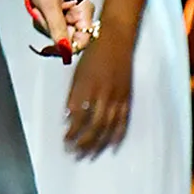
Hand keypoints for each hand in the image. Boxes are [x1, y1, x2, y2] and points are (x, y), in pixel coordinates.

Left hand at [19, 0, 96, 62]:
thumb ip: (57, 29)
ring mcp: (69, 14)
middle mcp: (80, 14)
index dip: (68, 48)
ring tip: (38, 10)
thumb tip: (65, 51)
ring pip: (58, 34)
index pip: (82, 40)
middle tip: (40, 18)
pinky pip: (51, 26)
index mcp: (84, 10)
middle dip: (52, 33)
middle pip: (68, 39)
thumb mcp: (48, 5)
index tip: (50, 48)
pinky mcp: (59, 13)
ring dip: (44, 26)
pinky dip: (42, 22)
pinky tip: (38, 11)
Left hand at [66, 9, 134, 154]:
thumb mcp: (77, 73)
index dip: (72, 131)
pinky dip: (116, 135)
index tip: (65, 141)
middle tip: (75, 153)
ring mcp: (117, 96)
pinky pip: (123, 120)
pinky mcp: (127, 97)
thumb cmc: (93, 55)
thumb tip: (69, 118)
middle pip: (94, 125)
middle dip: (84, 142)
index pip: (78, 116)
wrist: (116, 39)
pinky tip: (110, 145)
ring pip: (108, 126)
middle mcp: (102, 93)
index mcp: (86, 86)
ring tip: (89, 154)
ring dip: (98, 142)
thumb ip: (74, 95)